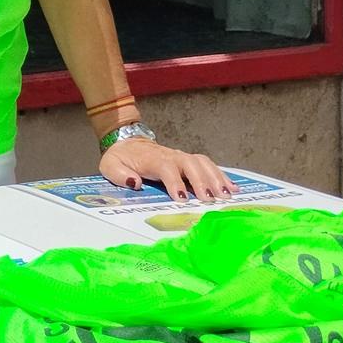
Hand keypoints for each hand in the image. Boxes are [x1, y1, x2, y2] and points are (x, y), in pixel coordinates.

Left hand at [99, 137, 234, 201]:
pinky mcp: (188, 160)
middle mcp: (170, 155)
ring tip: (226, 196)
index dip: (175, 182)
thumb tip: (135, 182)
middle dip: (201, 181)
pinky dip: (221, 175)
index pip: (166, 168)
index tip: (182, 198)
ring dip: (215, 178)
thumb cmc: (121, 158)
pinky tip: (232, 188)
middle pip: (190, 164)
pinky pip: (208, 164)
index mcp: (152, 159)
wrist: (128, 142)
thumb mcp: (110, 166)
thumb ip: (120, 175)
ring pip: (202, 163)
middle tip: (211, 200)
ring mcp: (181, 156)